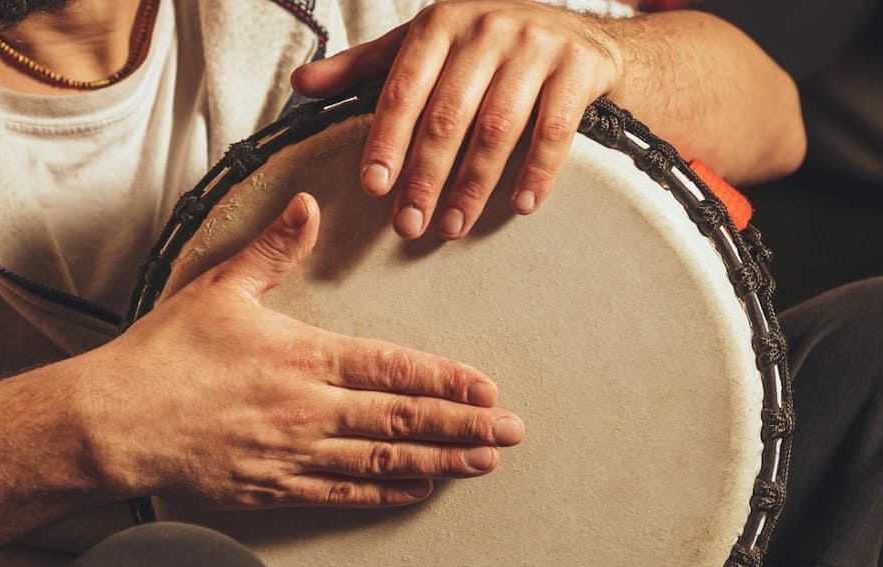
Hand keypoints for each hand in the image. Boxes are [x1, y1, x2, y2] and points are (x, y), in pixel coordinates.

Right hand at [81, 193, 524, 508]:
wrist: (113, 423)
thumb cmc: (164, 353)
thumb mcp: (220, 287)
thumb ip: (273, 248)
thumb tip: (309, 204)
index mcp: (303, 357)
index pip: (392, 369)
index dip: (446, 381)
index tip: (486, 389)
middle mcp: (309, 410)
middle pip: (402, 419)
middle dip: (463, 427)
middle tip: (509, 433)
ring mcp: (295, 454)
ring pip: (383, 460)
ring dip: (439, 461)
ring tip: (481, 463)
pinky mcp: (275, 488)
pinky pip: (343, 492)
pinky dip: (385, 492)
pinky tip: (418, 490)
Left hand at [292, 0, 622, 239]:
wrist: (579, 34)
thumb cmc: (489, 46)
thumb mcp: (424, 45)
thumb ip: (364, 66)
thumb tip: (302, 83)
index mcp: (440, 24)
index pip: (404, 88)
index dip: (386, 140)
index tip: (374, 186)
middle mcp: (486, 29)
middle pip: (447, 115)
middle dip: (425, 176)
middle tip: (409, 225)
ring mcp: (535, 47)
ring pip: (497, 127)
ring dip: (473, 185)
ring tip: (453, 226)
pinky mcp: (577, 69)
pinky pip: (554, 129)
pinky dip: (537, 172)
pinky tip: (521, 206)